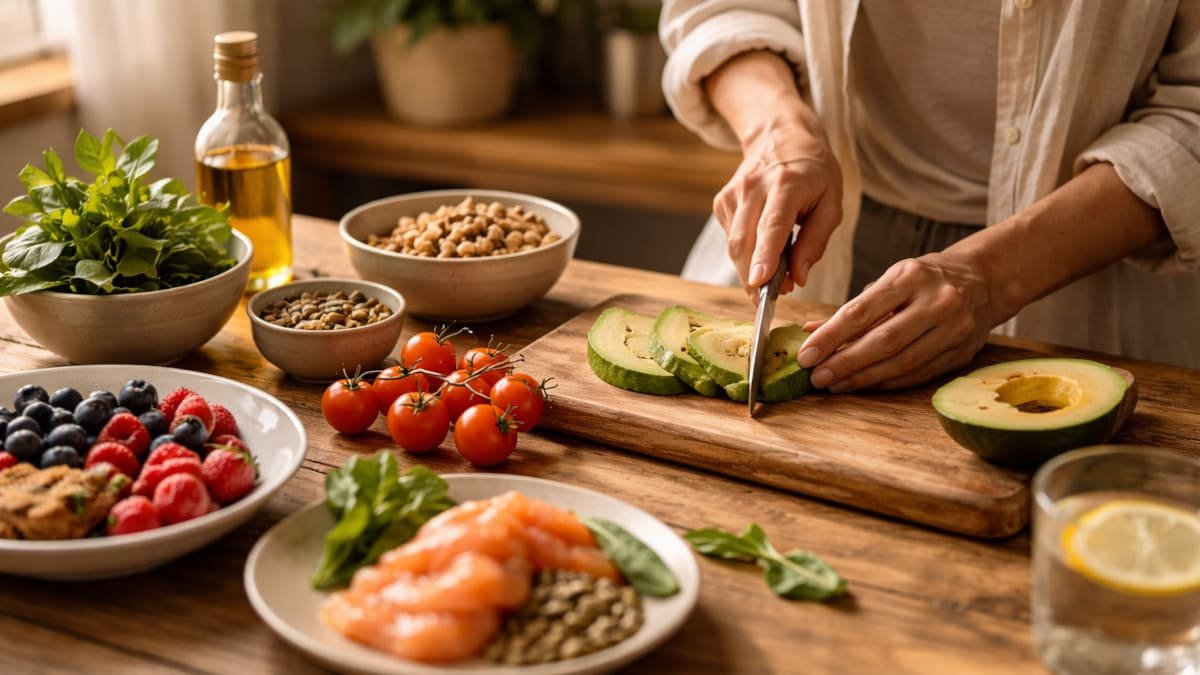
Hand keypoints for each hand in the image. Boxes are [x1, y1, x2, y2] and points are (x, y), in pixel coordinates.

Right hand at [713, 113, 842, 294]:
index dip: (765, 257)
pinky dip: (745, 254)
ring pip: (734, 245)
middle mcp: (754, 187)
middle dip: (753, 278)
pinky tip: (762, 251)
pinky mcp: (722, 202)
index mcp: (786, 184)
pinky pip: (731, 240)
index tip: (759, 283)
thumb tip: (797, 278)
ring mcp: (733, 194)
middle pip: (744, 242)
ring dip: (749, 271)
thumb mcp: (832, 203)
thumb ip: (816, 242)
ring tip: (772, 279)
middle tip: (771, 301)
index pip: (772, 226)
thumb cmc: (813, 172)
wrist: (781, 136)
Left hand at [797, 252, 997, 390]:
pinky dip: (888, 382)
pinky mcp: (963, 352)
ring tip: (835, 384)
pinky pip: (919, 373)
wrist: (985, 280)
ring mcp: (955, 328)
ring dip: (864, 378)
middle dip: (845, 362)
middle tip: (817, 377)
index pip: (863, 311)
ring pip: (903, 362)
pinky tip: (865, 385)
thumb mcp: (891, 280)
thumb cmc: (925, 279)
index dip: (831, 336)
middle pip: (884, 341)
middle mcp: (938, 301)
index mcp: (912, 276)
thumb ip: (853, 307)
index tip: (806, 355)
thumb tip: (809, 330)